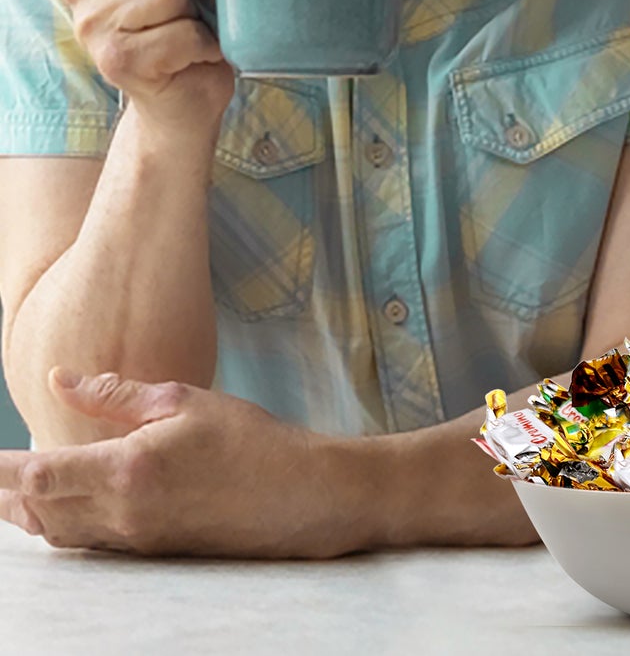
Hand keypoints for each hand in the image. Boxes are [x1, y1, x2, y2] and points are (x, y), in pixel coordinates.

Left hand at [0, 370, 355, 556]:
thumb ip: (117, 395)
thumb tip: (62, 380)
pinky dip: (64, 526)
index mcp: (128, 468)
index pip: (40, 474)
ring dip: (31, 514)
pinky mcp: (150, 552)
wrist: (299, 494)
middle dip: (6, 497)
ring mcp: (136, 538)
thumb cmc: (250, 439)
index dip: (0, 472)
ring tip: (13, 496)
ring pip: (60, 533)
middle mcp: (123, 512)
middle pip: (39, 512)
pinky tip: (64, 510)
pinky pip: (89, 543)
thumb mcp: (185, 401)